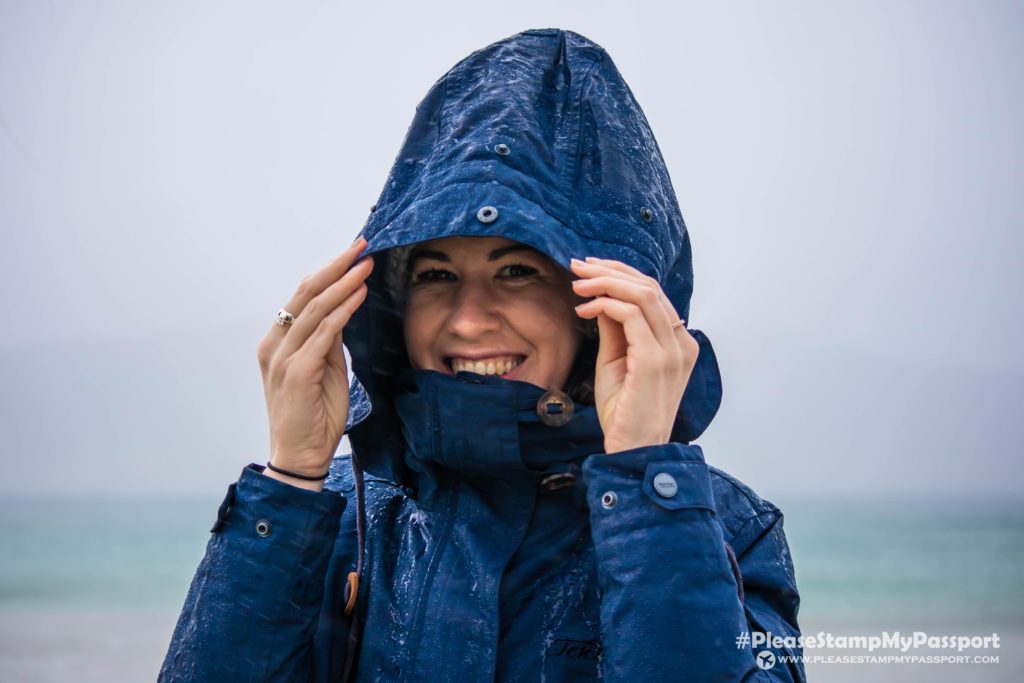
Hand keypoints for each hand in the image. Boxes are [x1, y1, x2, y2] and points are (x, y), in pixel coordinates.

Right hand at [255, 236, 372, 487]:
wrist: (301, 456)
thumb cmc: (314, 415)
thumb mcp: (324, 369)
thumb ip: (328, 341)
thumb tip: (344, 310)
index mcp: (277, 342)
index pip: (302, 296)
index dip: (329, 271)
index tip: (353, 253)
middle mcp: (274, 345)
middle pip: (305, 293)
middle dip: (336, 266)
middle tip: (361, 246)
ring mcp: (282, 358)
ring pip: (314, 308)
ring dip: (343, 283)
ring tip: (365, 264)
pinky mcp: (296, 373)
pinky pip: (323, 333)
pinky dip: (343, 310)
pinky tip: (359, 294)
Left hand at [570, 256, 698, 453]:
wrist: (632, 450)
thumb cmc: (623, 410)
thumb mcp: (616, 359)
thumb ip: (615, 328)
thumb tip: (601, 296)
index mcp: (678, 342)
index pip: (653, 292)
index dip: (620, 273)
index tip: (589, 269)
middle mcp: (682, 343)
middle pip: (649, 286)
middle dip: (609, 270)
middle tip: (577, 267)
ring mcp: (672, 351)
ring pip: (642, 294)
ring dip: (604, 282)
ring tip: (577, 285)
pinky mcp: (656, 361)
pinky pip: (631, 315)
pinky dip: (604, 304)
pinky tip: (583, 310)